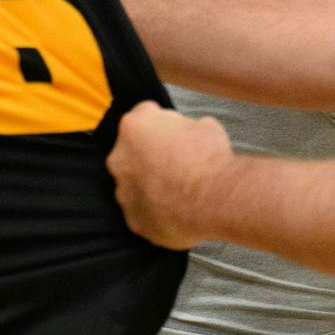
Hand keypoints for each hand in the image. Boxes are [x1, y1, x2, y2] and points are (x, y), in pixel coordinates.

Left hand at [106, 102, 233, 250]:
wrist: (214, 198)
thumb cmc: (208, 160)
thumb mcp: (204, 125)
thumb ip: (184, 127)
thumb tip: (189, 133)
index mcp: (134, 127)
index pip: (143, 116)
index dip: (162, 124)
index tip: (171, 131)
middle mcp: (120, 158)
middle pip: (132, 153)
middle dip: (151, 157)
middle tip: (176, 163)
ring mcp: (124, 191)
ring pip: (134, 185)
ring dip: (151, 186)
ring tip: (178, 190)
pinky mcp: (133, 218)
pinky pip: (143, 212)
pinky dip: (157, 212)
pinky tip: (177, 210)